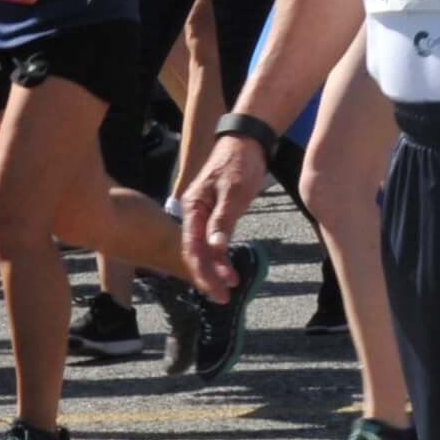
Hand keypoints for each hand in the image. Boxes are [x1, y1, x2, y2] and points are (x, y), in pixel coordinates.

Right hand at [178, 135, 266, 292]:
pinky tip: (230, 269)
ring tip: (231, 286)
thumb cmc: (239, 163)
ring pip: (205, 248)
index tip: (217, 289)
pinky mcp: (214, 214)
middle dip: (209, 276)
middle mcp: (193, 213)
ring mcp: (203, 214)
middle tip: (224, 296)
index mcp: (192, 207)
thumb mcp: (234, 192)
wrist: (247, 142)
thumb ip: (223, 220)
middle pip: (195, 252)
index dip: (203, 271)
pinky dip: (221, 256)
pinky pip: (213, 241)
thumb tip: (215, 249)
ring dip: (216, 268)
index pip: (192, 247)